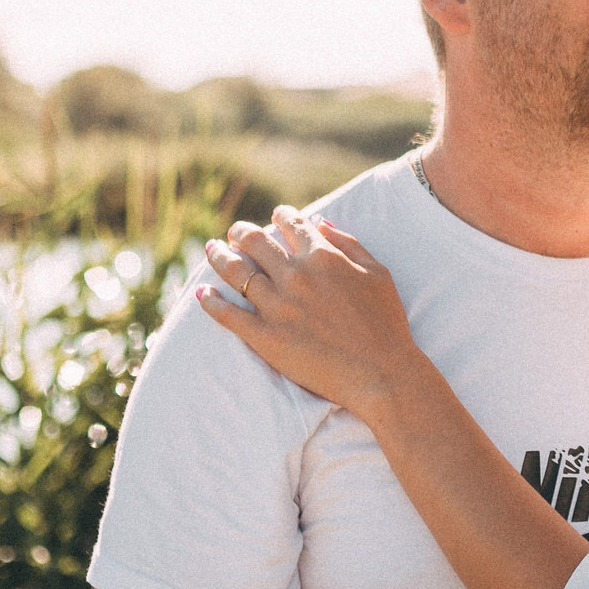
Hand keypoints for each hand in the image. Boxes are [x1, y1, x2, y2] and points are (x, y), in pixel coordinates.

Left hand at [199, 209, 421, 419]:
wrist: (380, 372)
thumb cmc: (386, 323)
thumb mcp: (377, 273)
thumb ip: (349, 244)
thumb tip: (322, 223)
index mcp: (323, 257)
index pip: (291, 225)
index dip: (280, 216)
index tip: (274, 216)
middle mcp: (295, 275)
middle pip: (255, 242)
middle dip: (241, 232)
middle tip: (234, 232)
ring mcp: (277, 306)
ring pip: (236, 272)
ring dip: (219, 257)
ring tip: (211, 250)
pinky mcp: (265, 337)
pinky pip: (228, 315)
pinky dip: (211, 301)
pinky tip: (202, 293)